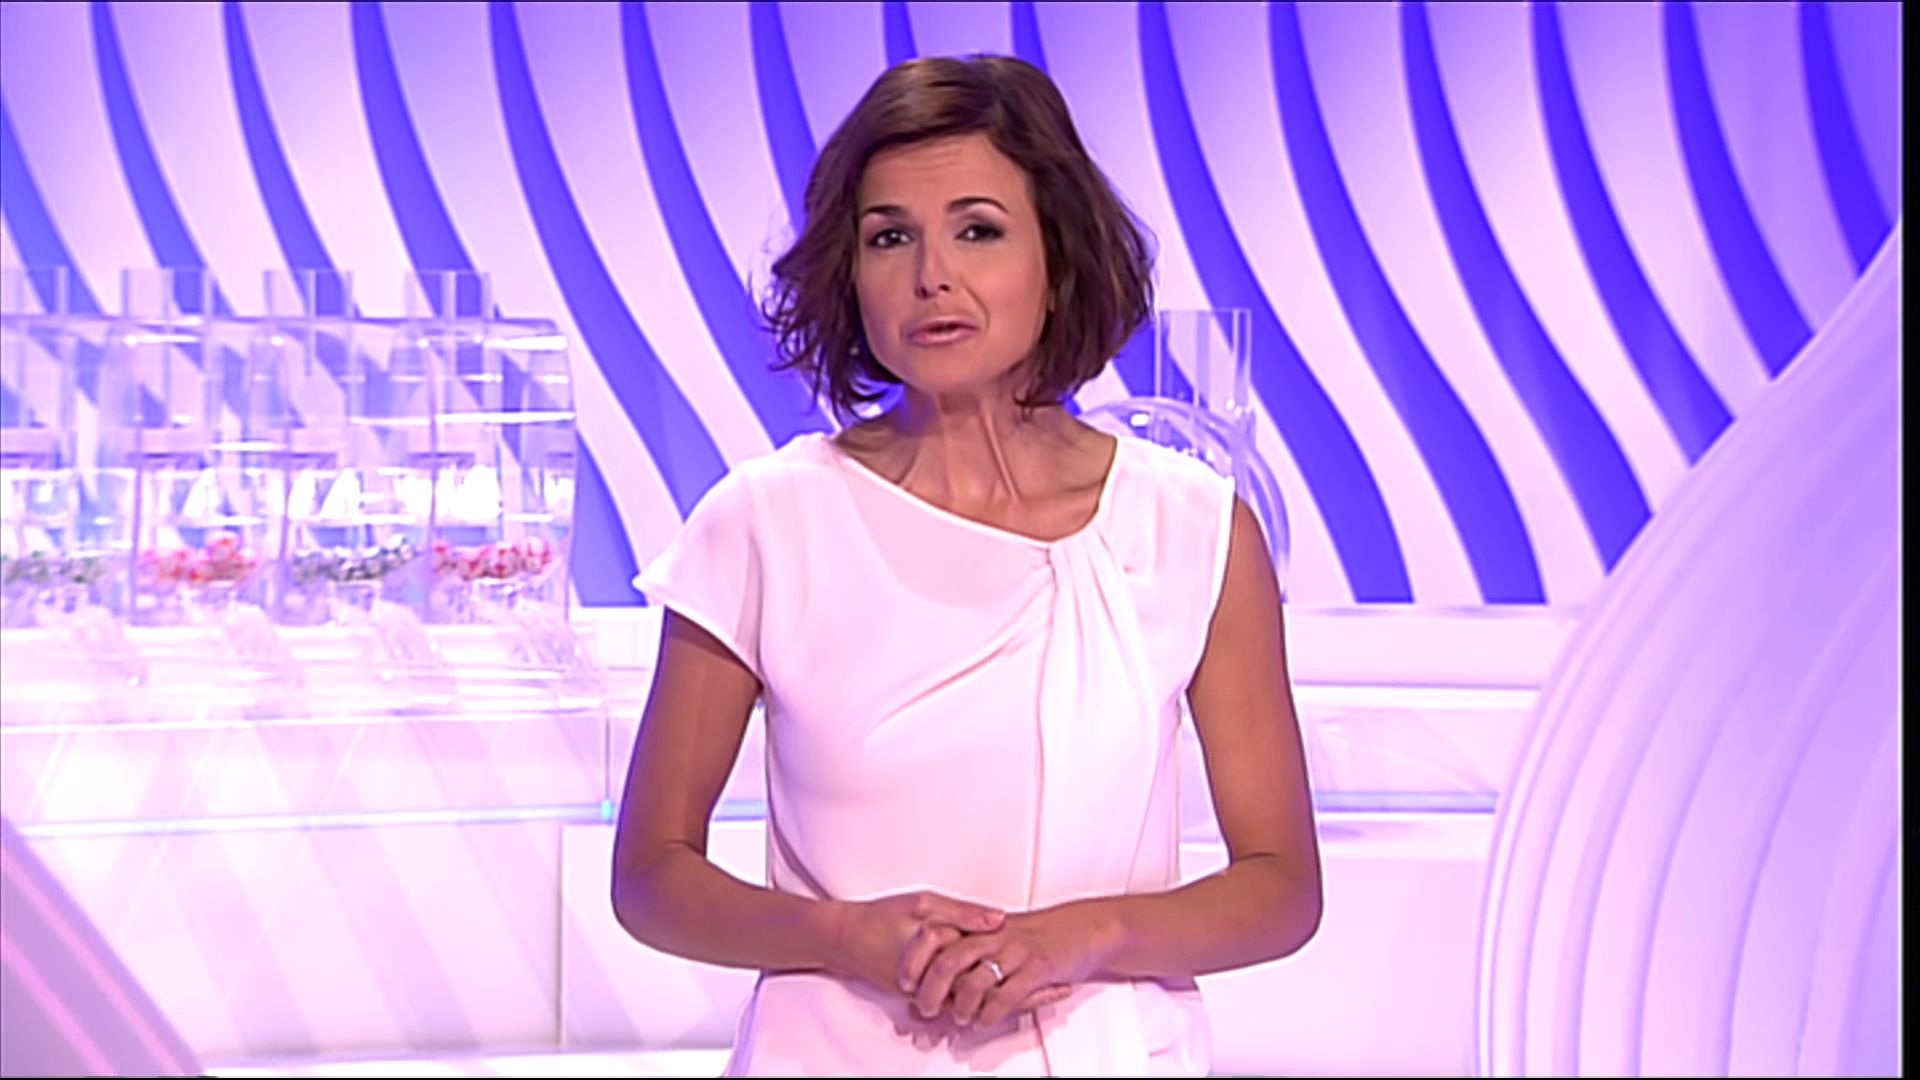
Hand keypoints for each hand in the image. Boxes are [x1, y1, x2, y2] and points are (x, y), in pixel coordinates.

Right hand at [824, 891, 1005, 999]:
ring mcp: (926, 992)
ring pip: (966, 997)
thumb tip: (1001, 918)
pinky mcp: (919, 1000)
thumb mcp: (923, 904)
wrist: (847, 941)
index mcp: (941, 946)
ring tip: (989, 972)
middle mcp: (935, 975)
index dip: (1002, 948)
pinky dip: (962, 992)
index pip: (985, 953)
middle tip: (1005, 960)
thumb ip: (963, 912)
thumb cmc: (883, 917)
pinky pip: (951, 1001)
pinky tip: (968, 978)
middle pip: (979, 982)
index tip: (1012, 940)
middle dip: (994, 972)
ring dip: (979, 986)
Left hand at [910, 904, 1112, 1030]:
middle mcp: (993, 935)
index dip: (914, 960)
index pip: (934, 936)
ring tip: (958, 1018)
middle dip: (931, 990)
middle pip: (948, 960)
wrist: (1082, 929)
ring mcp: (1015, 951)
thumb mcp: (995, 936)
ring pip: (975, 980)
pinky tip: (983, 1022)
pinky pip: (1006, 994)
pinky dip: (989, 1013)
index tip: (903, 982)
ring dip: (961, 1006)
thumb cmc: (1038, 936)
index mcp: (979, 924)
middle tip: (924, 1010)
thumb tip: (932, 978)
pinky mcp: (1036, 968)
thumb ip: (965, 951)